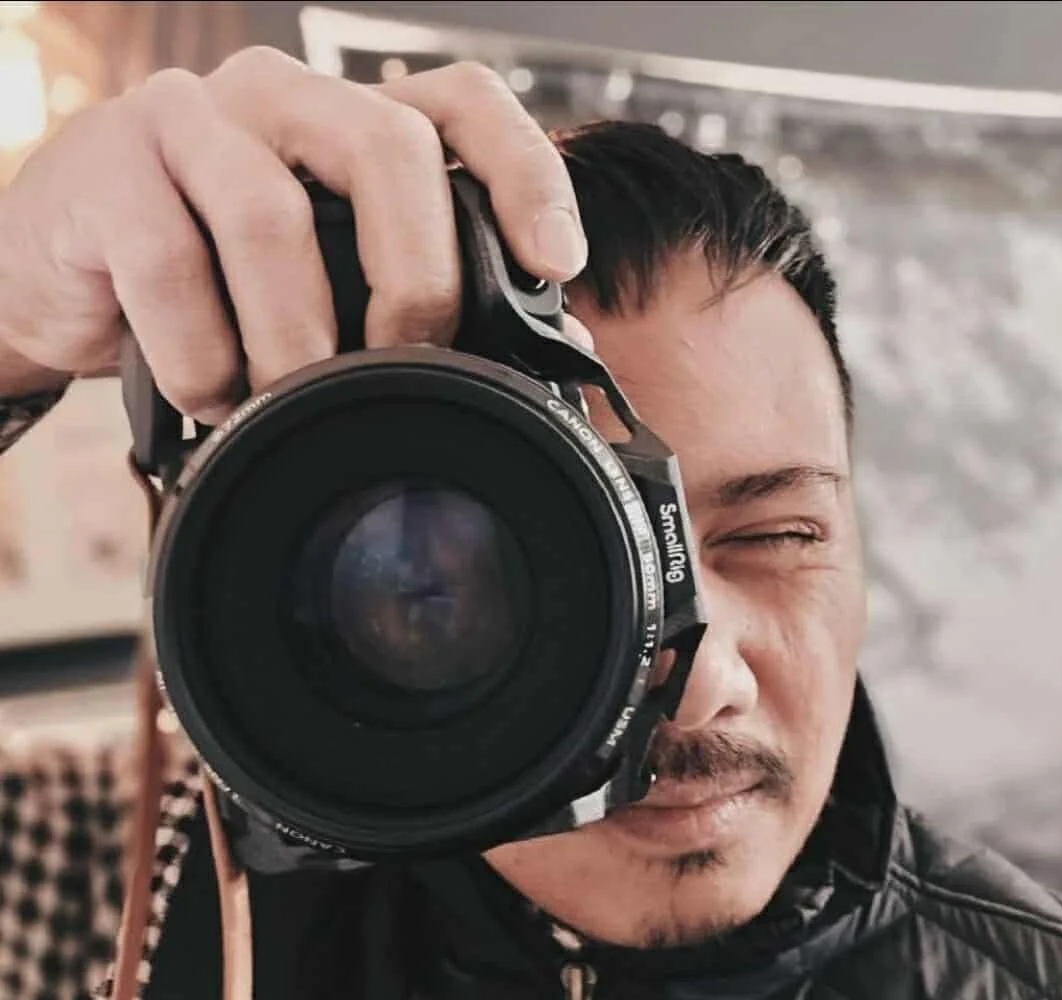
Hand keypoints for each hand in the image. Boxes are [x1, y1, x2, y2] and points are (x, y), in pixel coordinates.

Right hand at [0, 48, 589, 419]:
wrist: (67, 273)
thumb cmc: (220, 282)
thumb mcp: (329, 283)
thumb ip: (423, 296)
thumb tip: (556, 344)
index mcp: (348, 120)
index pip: (462, 103)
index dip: (525, 174)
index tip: (555, 265)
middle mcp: (278, 99)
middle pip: (386, 146)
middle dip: (414, 277)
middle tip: (404, 365)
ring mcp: (188, 122)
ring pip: (273, 216)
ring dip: (294, 339)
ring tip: (287, 399)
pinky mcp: (106, 170)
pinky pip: (173, 267)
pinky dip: (204, 357)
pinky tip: (211, 394)